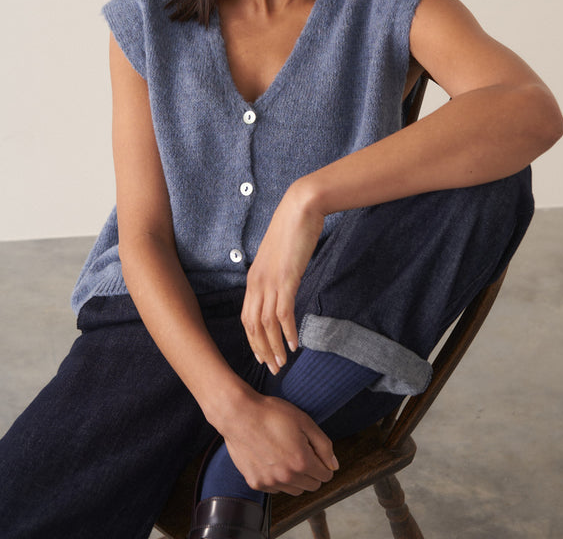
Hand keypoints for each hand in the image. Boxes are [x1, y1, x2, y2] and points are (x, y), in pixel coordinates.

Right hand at [223, 391, 337, 494]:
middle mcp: (287, 477)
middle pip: (312, 486)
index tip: (316, 452)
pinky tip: (272, 459)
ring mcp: (270, 482)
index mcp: (302, 462)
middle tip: (302, 452)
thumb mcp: (304, 421)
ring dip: (296, 477)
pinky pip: (276, 489)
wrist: (239, 414)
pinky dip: (278, 479)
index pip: (326, 475)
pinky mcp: (255, 483)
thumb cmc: (272, 414)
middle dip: (312, 471)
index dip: (324, 463)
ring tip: (286, 455)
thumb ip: (324, 445)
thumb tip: (334, 465)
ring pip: (294, 490)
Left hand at [241, 182, 323, 373]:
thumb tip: (283, 287)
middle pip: (252, 325)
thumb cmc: (292, 229)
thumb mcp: (279, 256)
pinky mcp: (286, 279)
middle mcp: (257, 283)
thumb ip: (276, 274)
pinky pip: (283, 312)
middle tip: (273, 368)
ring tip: (283, 363)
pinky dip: (287, 331)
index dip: (252, 339)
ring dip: (274, 346)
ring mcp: (271, 281)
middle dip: (261, 350)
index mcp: (253, 278)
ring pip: (266, 324)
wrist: (300, 208)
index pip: (247, 317)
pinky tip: (294, 343)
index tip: (262, 355)